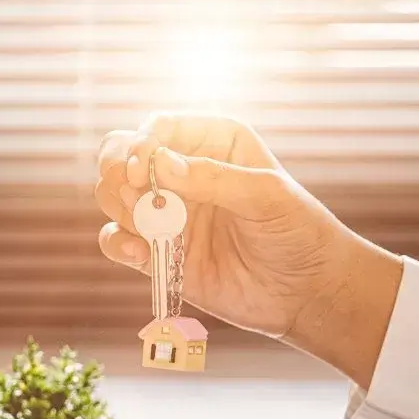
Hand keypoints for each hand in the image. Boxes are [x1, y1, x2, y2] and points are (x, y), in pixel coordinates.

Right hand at [94, 114, 402, 386]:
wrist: (305, 291)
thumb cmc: (298, 232)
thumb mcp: (266, 196)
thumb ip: (214, 178)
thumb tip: (160, 163)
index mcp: (213, 142)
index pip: (159, 127)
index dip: (141, 143)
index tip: (142, 168)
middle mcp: (183, 172)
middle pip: (121, 155)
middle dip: (118, 171)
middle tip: (135, 194)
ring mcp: (167, 213)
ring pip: (113, 196)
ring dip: (120, 208)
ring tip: (149, 226)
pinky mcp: (157, 252)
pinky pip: (117, 240)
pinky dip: (118, 244)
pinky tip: (140, 254)